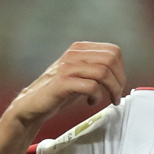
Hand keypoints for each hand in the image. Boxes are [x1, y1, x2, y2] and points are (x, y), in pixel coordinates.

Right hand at [7, 42, 125, 129]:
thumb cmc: (58, 92)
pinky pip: (91, 86)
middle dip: (119, 81)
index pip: (113, 51)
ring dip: (112, 89)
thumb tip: (119, 75)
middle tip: (117, 95)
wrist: (32, 104)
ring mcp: (67, 68)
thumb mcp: (79, 74)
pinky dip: (97, 97)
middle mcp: (73, 54)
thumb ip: (95, 69)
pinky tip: (91, 102)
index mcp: (79, 49)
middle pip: (111, 60)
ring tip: (110, 100)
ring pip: (103, 72)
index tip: (119, 84)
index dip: (121, 69)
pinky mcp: (62, 83)